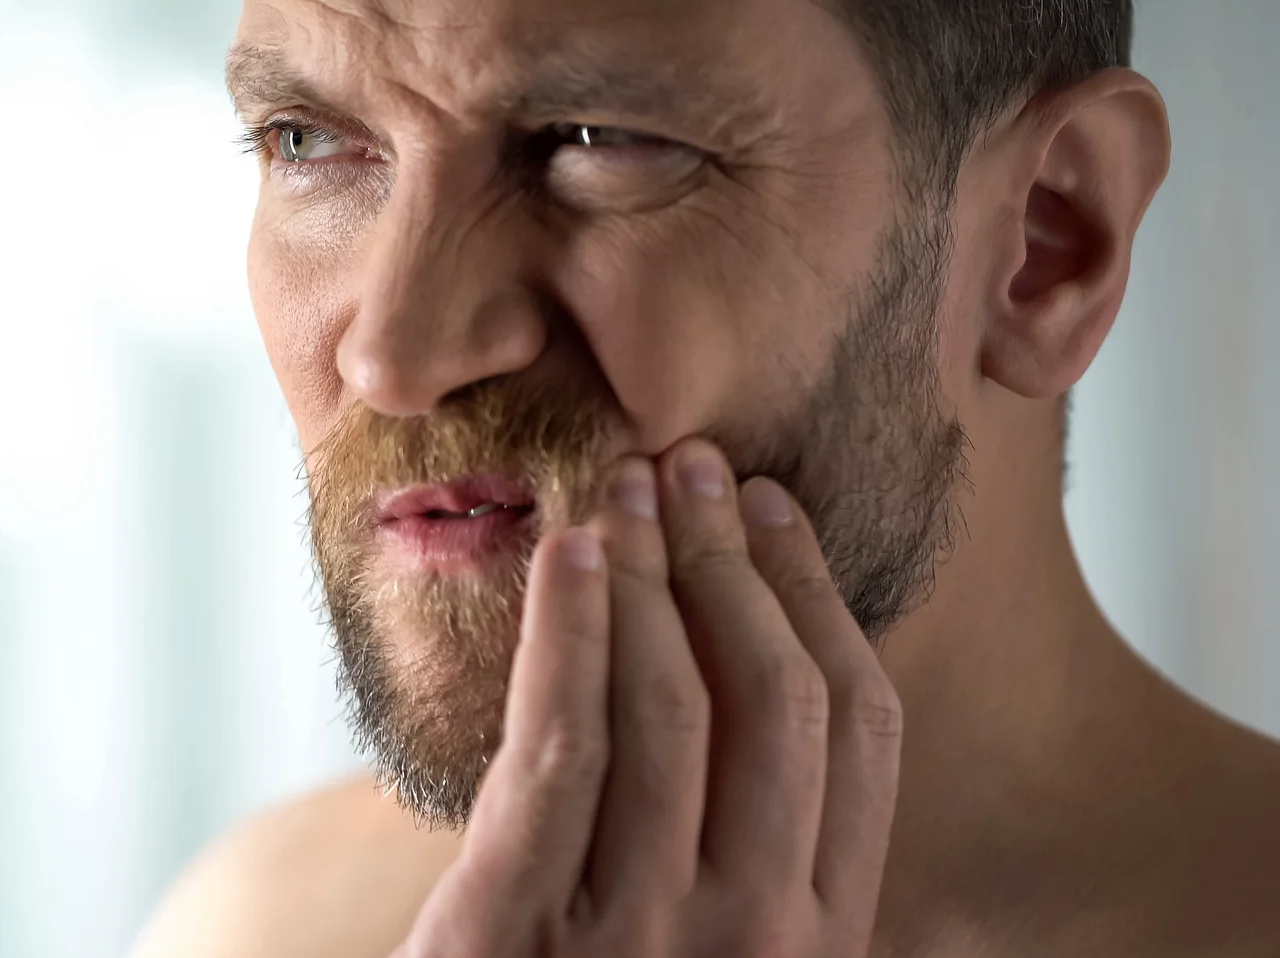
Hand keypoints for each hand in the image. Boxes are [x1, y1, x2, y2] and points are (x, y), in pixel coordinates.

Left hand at [394, 441, 903, 956]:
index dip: (817, 598)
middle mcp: (753, 935)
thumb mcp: (719, 953)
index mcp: (821, 934)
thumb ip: (756, 853)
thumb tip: (761, 666)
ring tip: (626, 489)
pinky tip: (566, 553)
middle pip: (773, 699)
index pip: (856, 730)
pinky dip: (566, 636)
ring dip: (648, 574)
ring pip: (668, 707)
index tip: (777, 510)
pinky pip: (556, 750)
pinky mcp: (517, 929)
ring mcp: (637, 938)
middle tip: (697, 465)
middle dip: (737, 560)